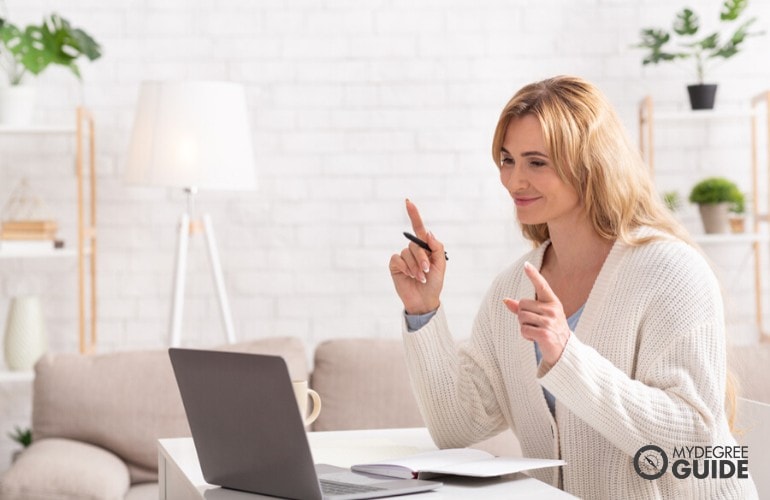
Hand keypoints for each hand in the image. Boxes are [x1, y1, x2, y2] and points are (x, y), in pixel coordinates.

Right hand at [389, 199, 445, 314]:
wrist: (424, 300)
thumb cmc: (434, 283)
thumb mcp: (441, 265)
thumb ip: (437, 247)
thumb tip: (428, 233)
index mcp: (425, 247)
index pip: (418, 228)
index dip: (414, 214)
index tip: (408, 201)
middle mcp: (413, 250)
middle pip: (415, 244)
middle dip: (422, 258)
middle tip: (427, 271)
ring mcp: (403, 257)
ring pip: (407, 253)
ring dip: (415, 266)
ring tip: (420, 278)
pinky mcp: (395, 265)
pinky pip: (398, 259)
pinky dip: (405, 267)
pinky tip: (409, 275)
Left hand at [503, 262, 570, 365]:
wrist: (563, 351)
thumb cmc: (549, 330)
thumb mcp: (538, 316)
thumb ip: (521, 308)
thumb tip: (505, 300)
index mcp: (552, 302)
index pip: (542, 285)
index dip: (533, 275)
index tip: (526, 265)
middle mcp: (553, 310)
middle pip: (522, 305)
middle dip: (522, 316)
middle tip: (535, 324)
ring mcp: (550, 322)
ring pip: (521, 318)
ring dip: (524, 327)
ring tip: (536, 331)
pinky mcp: (545, 334)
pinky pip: (523, 330)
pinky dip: (525, 336)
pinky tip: (535, 339)